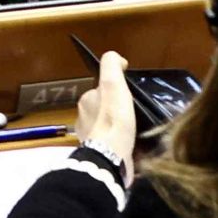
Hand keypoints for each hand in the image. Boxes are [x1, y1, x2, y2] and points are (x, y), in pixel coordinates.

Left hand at [73, 50, 138, 175]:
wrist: (111, 158)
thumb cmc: (114, 119)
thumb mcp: (113, 84)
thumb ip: (111, 65)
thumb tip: (117, 59)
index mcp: (85, 101)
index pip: (101, 91)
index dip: (115, 91)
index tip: (128, 97)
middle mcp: (83, 119)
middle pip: (104, 109)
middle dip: (116, 111)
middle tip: (133, 115)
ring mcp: (89, 139)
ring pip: (106, 128)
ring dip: (117, 129)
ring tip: (134, 131)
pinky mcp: (98, 156)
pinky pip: (110, 145)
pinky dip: (119, 144)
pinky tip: (131, 146)